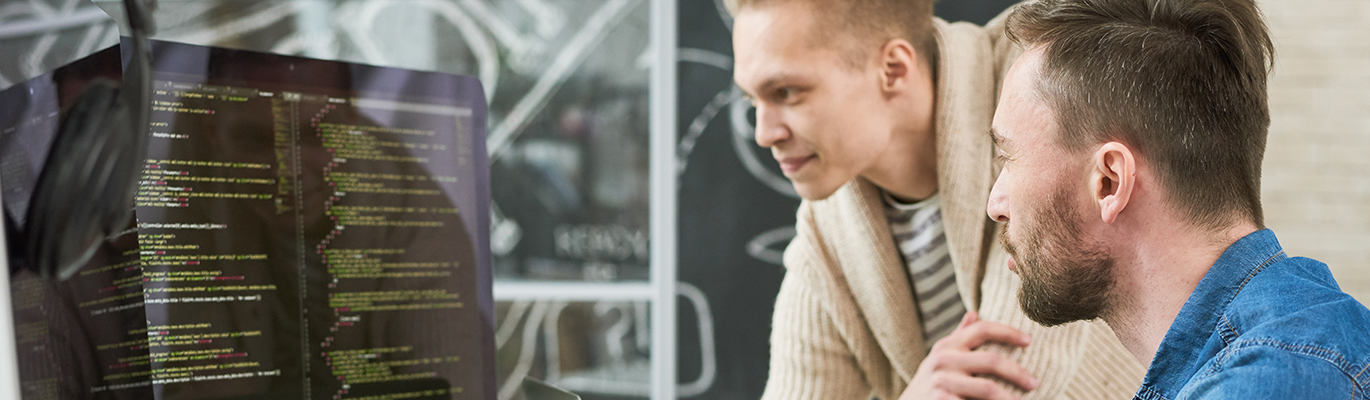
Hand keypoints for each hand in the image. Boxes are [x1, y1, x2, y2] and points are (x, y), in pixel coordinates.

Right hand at [897, 311, 1037, 399]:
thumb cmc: (930, 383)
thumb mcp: (939, 358)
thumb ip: (957, 337)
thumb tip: (975, 313)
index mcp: (947, 346)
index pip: (981, 329)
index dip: (1007, 332)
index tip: (1028, 340)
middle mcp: (943, 360)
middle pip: (991, 360)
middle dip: (1018, 373)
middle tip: (1034, 383)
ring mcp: (941, 382)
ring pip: (988, 388)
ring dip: (1009, 398)